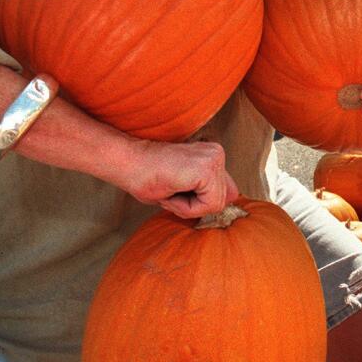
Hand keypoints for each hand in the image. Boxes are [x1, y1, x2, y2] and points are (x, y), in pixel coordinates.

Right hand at [116, 139, 238, 219]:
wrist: (127, 162)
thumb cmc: (147, 176)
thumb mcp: (184, 186)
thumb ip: (208, 190)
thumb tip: (234, 198)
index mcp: (213, 155)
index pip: (223, 193)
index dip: (199, 201)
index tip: (176, 188)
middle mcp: (217, 154)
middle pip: (221, 201)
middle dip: (194, 204)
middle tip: (170, 188)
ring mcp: (214, 159)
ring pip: (214, 205)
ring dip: (188, 206)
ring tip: (170, 187)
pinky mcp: (207, 170)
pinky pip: (208, 206)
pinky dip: (187, 207)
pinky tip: (172, 188)